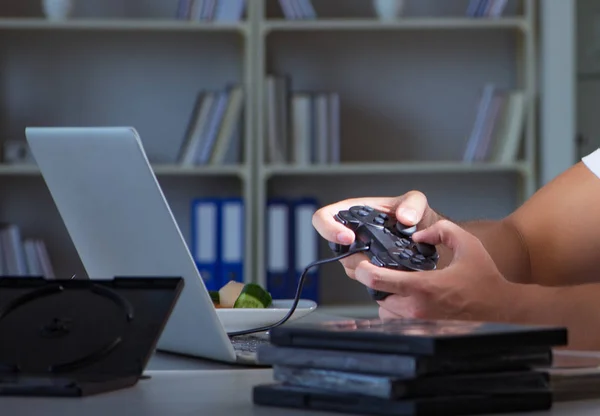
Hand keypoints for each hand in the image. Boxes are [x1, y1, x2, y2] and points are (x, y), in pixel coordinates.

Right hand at [311, 191, 441, 278]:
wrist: (427, 237)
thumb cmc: (414, 216)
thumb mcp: (416, 201)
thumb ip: (413, 204)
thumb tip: (405, 218)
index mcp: (353, 212)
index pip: (323, 217)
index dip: (328, 228)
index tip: (348, 237)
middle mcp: (352, 234)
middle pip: (335, 248)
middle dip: (353, 255)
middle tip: (373, 256)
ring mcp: (358, 254)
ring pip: (350, 266)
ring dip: (367, 267)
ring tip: (388, 261)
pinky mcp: (369, 270)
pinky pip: (364, 278)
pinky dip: (377, 277)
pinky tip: (392, 271)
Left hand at [354, 219, 518, 322]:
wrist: (502, 307)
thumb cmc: (484, 277)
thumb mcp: (467, 243)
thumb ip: (440, 230)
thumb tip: (417, 235)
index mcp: (423, 287)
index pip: (378, 281)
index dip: (362, 270)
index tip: (360, 262)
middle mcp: (417, 308)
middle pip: (377, 295)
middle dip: (375, 282)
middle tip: (379, 269)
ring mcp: (419, 323)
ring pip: (384, 310)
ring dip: (385, 296)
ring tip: (395, 284)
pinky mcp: (423, 330)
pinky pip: (395, 321)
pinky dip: (393, 310)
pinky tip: (405, 297)